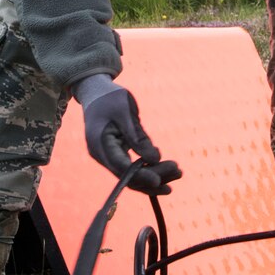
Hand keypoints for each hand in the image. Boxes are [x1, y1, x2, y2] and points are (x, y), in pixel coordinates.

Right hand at [76, 75, 180, 193]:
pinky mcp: (115, 155)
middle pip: (128, 176)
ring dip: (155, 176)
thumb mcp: (126, 112)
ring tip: (178, 173)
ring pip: (132, 175)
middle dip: (154, 178)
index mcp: (100, 143)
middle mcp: (101, 155)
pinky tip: (168, 170)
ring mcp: (107, 157)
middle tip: (179, 172)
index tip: (160, 181)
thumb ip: (139, 137)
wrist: (96, 92)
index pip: (121, 166)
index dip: (141, 176)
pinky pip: (132, 168)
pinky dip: (149, 169)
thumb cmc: (111, 98)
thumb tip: (155, 159)